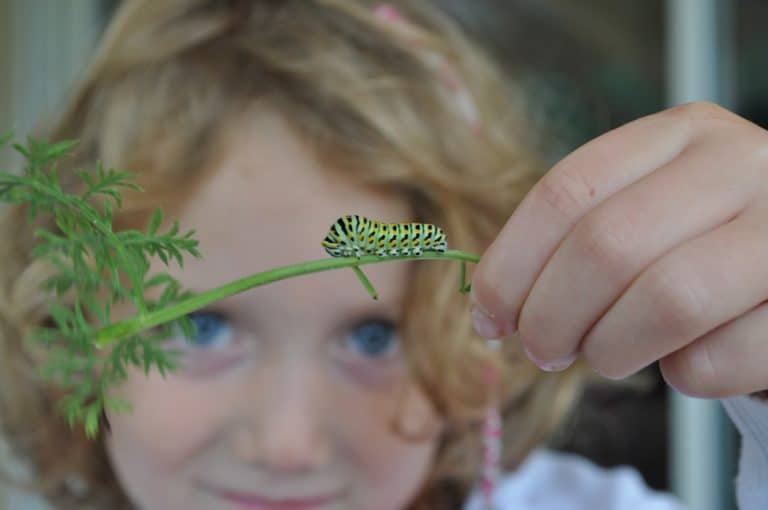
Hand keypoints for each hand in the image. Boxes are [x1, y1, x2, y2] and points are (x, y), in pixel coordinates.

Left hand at [470, 101, 767, 398]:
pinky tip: (679, 361)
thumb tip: (492, 307)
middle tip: (542, 350)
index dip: (511, 265)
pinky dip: (680, 376)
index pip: (566, 193)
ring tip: (604, 357)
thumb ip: (576, 238)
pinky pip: (718, 358)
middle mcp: (739, 163)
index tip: (489, 317)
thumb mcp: (644, 210)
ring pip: (666, 299)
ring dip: (610, 348)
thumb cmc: (702, 241)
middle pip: (606, 246)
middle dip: (551, 316)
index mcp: (679, 133)